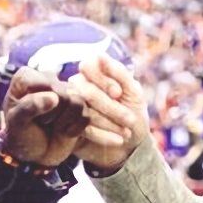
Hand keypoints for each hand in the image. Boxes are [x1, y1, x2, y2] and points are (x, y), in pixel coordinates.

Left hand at [0, 69, 86, 168]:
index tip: (29, 114)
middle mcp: (48, 79)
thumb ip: (29, 106)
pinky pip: (86, 116)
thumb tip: (54, 97)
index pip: (44, 83)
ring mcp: (67, 92)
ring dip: (64, 121)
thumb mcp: (16, 123)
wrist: (33, 155)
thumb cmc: (20, 135)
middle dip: (52, 114)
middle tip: (42, 122)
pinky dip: (74, 129)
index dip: (40, 103)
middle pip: (63, 93)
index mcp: (27, 77)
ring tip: (53, 126)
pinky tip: (63, 132)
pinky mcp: (81, 107)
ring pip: (78, 102)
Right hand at [69, 54, 150, 172]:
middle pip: (86, 91)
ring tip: (126, 132)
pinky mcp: (69, 128)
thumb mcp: (133, 92)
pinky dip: (103, 135)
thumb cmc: (133, 113)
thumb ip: (119, 73)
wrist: (131, 146)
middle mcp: (77, 88)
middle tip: (130, 119)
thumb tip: (100, 55)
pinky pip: (81, 129)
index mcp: (93, 74)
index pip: (88, 66)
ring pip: (83, 111)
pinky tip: (117, 140)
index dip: (103, 79)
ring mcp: (71, 108)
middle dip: (110, 106)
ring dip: (108, 122)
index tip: (119, 93)